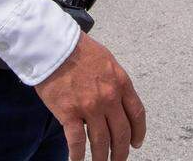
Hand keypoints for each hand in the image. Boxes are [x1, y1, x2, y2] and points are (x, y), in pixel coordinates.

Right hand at [35, 32, 145, 160]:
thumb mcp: (106, 60)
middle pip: (122, 133)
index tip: (136, 143)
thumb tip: (117, 98)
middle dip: (122, 152)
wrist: (54, 44)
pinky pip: (77, 141)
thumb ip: (114, 81)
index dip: (138, 132)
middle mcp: (109, 97)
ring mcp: (90, 107)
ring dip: (102, 158)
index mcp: (121, 83)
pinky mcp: (69, 113)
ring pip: (102, 142)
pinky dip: (77, 155)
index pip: (137, 114)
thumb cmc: (77, 48)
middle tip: (119, 160)